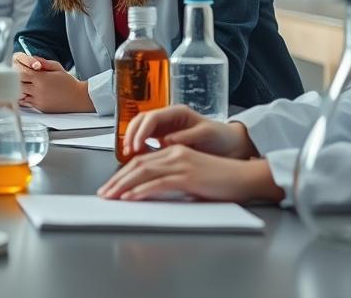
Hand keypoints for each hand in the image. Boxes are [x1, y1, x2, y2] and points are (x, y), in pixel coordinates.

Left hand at [14, 53, 93, 112]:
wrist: (78, 97)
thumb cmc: (69, 83)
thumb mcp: (57, 67)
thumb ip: (43, 62)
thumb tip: (32, 58)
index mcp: (41, 78)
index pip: (20, 73)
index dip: (17, 70)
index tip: (17, 68)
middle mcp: (37, 90)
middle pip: (17, 84)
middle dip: (16, 80)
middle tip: (17, 77)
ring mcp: (38, 100)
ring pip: (20, 95)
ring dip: (19, 90)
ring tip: (22, 85)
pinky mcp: (40, 108)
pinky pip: (26, 103)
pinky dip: (24, 98)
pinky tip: (25, 94)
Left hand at [97, 146, 284, 202]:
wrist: (246, 177)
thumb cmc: (222, 181)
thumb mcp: (192, 178)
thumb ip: (172, 182)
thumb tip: (152, 194)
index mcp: (174, 152)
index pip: (141, 161)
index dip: (122, 174)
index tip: (111, 187)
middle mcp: (175, 153)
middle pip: (137, 165)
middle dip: (117, 180)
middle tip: (104, 194)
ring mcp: (181, 163)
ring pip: (143, 172)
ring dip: (123, 185)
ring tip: (111, 197)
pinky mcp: (188, 176)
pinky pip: (158, 182)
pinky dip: (141, 190)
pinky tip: (130, 197)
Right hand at [123, 105, 257, 160]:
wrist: (231, 146)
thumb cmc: (221, 138)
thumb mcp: (206, 135)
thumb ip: (187, 136)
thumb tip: (167, 140)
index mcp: (177, 113)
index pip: (151, 117)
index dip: (141, 131)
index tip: (137, 145)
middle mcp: (168, 118)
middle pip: (140, 121)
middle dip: (131, 135)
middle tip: (128, 151)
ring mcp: (164, 128)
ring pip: (139, 130)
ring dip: (131, 141)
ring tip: (128, 155)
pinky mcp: (163, 139)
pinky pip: (145, 141)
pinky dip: (138, 148)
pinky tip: (137, 158)